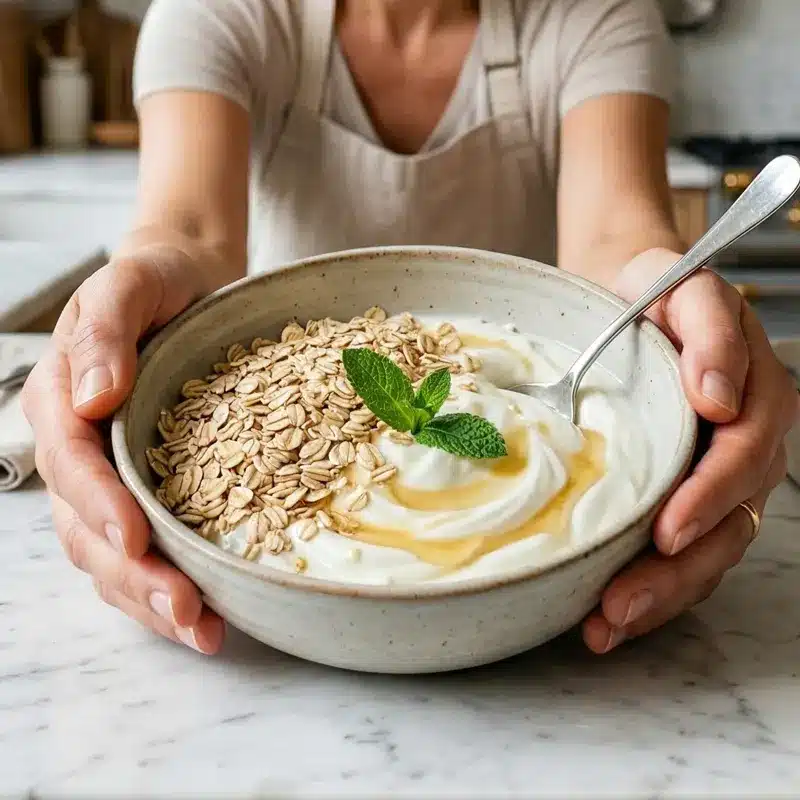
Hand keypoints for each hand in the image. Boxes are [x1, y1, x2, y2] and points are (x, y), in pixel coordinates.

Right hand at [22, 244, 225, 653]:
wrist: (186, 283)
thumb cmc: (156, 281)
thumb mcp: (130, 283)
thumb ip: (104, 333)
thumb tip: (91, 397)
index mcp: (60, 401)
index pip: (71, 464)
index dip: (98, 505)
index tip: (136, 538)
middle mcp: (78, 450)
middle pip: (87, 528)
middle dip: (133, 575)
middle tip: (186, 611)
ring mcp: (109, 477)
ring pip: (111, 554)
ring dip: (150, 599)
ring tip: (202, 631)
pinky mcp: (145, 489)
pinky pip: (143, 548)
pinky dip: (167, 584)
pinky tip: (205, 615)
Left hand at [583, 248, 798, 652]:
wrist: (626, 296)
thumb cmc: (655, 293)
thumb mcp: (686, 290)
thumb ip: (711, 333)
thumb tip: (720, 396)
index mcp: (754, 401)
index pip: (741, 460)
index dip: (708, 498)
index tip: (667, 529)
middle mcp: (741, 450)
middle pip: (726, 525)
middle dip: (675, 573)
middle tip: (620, 604)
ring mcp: (713, 480)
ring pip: (702, 552)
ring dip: (658, 595)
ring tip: (605, 625)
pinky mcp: (677, 496)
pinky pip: (675, 551)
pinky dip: (645, 585)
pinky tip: (605, 614)